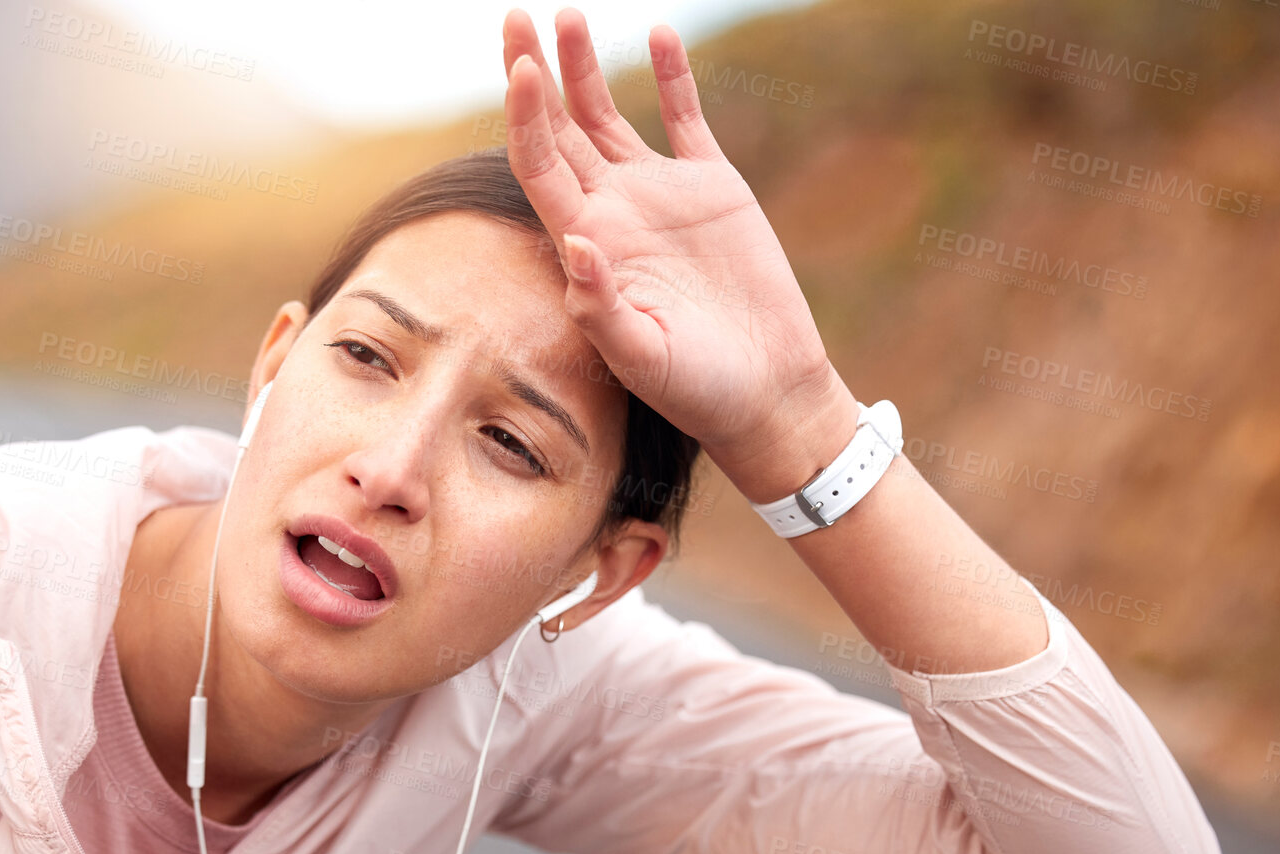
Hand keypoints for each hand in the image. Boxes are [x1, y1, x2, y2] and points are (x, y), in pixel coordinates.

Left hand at [501, 8, 859, 500]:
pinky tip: (658, 36)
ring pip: (609, 117)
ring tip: (571, 15)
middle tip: (514, 16)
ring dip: (586, 68)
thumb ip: (601, 306)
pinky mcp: (712, 190)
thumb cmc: (695, 389)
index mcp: (587, 245)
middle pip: (558, 130)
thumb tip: (575, 242)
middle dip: (535, 74)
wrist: (764, 390)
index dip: (525, 117)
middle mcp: (613, 213)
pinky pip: (686, 121)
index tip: (520, 69)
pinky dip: (673, 79)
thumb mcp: (641, 356)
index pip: (539, 166)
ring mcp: (659, 197)